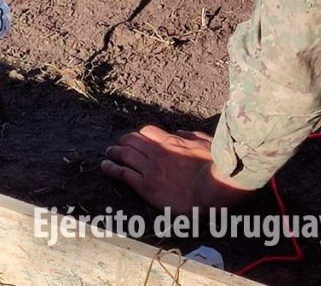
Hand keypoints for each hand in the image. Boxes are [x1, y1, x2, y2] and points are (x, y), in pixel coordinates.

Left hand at [101, 125, 252, 214]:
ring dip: (114, 152)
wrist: (212, 188)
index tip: (136, 138)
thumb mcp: (206, 144)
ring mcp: (150, 169)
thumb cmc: (214, 167)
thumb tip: (180, 132)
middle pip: (132, 141)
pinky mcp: (146, 186)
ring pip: (125, 155)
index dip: (140, 134)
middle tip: (117, 144)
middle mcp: (157, 152)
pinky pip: (123, 174)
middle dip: (123, 141)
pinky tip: (105, 166)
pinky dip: (112, 168)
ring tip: (108, 153)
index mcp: (172, 141)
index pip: (148, 131)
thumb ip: (192, 136)